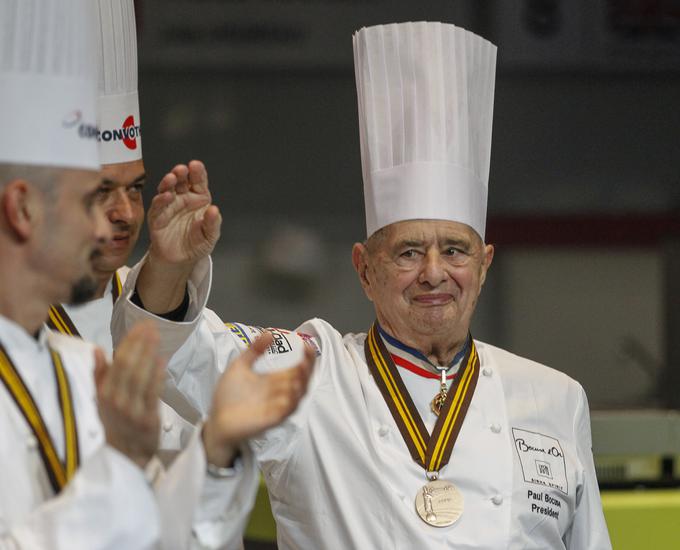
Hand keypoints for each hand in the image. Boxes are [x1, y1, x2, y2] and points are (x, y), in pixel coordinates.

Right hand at [94, 321, 164, 468]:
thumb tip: (97, 349)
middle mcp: (116, 401)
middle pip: (129, 366)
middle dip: (140, 343)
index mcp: (104, 394)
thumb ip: (100, 374)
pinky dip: (157, 376)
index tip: (140, 325)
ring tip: (157, 336)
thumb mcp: (102, 399)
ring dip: (149, 354)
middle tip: (152, 325)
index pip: (116, 362)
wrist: (126, 456)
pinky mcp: (148, 420)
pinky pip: (152, 394)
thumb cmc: (115, 423)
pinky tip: (162, 361)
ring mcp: (132, 411)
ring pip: (141, 377)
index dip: (129, 342)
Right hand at [147, 160, 221, 266]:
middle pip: (181, 181)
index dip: (197, 173)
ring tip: (172, 177)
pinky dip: (161, 200)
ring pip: (167, 189)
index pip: (198, 182)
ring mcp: (169, 206)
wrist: (181, 260)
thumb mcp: (210, 235)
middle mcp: (183, 199)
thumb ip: (213, 223)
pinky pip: (158, 207)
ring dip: (168, 182)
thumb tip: (215, 210)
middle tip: (182, 169)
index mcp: (198, 198)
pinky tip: (167, 196)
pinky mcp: (157, 217)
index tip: (196, 166)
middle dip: (181, 173)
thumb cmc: (197, 243)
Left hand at [202, 332, 314, 466]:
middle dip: (307, 369)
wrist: (216, 419)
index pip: (297, 368)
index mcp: (274, 380)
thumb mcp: (240, 366)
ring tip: (301, 369)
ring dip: (302, 383)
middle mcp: (279, 393)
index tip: (307, 345)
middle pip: (302, 380)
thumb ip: (254, 350)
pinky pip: (286, 411)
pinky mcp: (271, 420)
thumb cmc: (229, 396)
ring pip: (298, 396)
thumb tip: (269, 333)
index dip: (306, 358)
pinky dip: (292, 401)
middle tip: (306, 357)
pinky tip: (292, 391)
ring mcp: (277, 406)